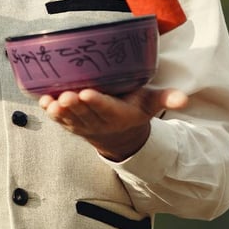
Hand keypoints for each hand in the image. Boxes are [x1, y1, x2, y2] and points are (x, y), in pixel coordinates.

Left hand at [39, 87, 188, 161]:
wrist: (120, 136)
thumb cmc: (134, 110)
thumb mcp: (151, 104)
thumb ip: (166, 99)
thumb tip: (184, 99)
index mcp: (119, 114)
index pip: (107, 108)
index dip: (97, 102)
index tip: (87, 93)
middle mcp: (99, 121)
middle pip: (85, 113)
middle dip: (75, 104)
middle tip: (66, 95)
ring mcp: (83, 124)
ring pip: (70, 118)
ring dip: (60, 111)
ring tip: (52, 102)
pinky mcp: (71, 124)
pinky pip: (60, 120)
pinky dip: (51, 113)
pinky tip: (43, 102)